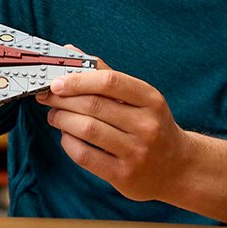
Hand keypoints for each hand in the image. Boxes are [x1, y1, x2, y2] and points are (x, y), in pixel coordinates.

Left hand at [35, 57, 192, 202]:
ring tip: (54, 116)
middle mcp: (146, 125)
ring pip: (87, 129)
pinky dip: (68, 142)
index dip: (79, 79)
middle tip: (48, 97)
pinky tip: (67, 136)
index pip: (110, 82)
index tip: (57, 81)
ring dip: (62, 120)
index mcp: (151, 99)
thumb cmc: (152, 125)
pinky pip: (85, 155)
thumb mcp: (140, 98)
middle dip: (63, 100)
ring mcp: (136, 151)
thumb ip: (105, 74)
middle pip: (94, 106)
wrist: (177, 167)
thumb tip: (70, 52)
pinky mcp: (123, 175)